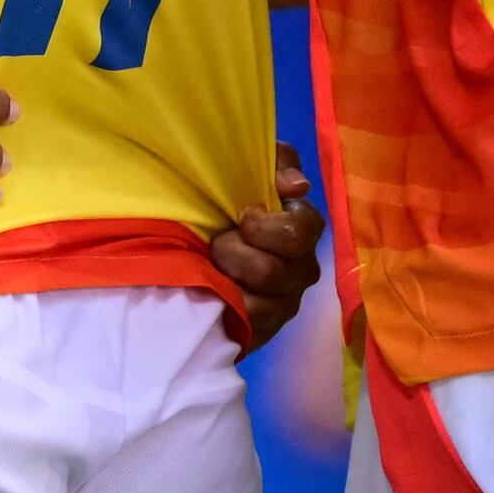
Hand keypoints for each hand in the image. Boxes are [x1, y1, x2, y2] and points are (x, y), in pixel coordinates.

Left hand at [206, 145, 325, 342]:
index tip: (241, 216)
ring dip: (227, 280)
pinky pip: (250, 328)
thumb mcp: (247, 165)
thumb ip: (277, 162)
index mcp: (302, 228)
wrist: (191, 240)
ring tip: (213, 266)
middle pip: (273, 272)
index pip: (299, 233)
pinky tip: (215, 292)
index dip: (264, 227)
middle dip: (235, 254)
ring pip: (260, 305)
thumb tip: (296, 186)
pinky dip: (228, 309)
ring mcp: (285, 303)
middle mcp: (301, 269)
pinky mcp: (266, 330)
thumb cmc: (227, 199)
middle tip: (218, 243)